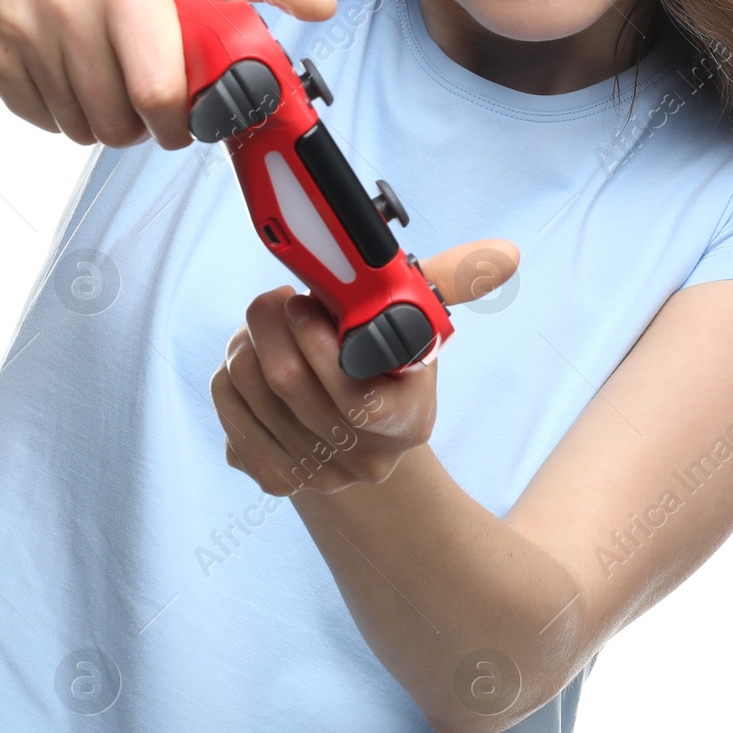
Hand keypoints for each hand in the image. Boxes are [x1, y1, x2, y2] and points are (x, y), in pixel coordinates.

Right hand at [0, 0, 335, 149]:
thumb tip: (323, 2)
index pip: (157, 87)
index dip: (181, 117)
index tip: (188, 113)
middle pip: (120, 121)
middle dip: (146, 125)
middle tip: (151, 101)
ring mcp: (18, 28)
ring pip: (83, 130)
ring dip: (108, 124)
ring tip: (112, 84)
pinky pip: (45, 124)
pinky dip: (66, 116)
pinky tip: (71, 78)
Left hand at [210, 239, 520, 496]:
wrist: (355, 426)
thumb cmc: (385, 360)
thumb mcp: (419, 321)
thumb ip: (454, 282)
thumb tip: (504, 254)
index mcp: (410, 421)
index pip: (358, 400)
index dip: (320, 346)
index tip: (306, 302)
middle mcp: (367, 460)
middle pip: (290, 386)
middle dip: (271, 327)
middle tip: (277, 300)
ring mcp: (320, 476)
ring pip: (252, 391)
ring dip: (247, 345)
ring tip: (267, 329)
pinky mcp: (274, 477)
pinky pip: (228, 412)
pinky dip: (228, 376)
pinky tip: (252, 362)